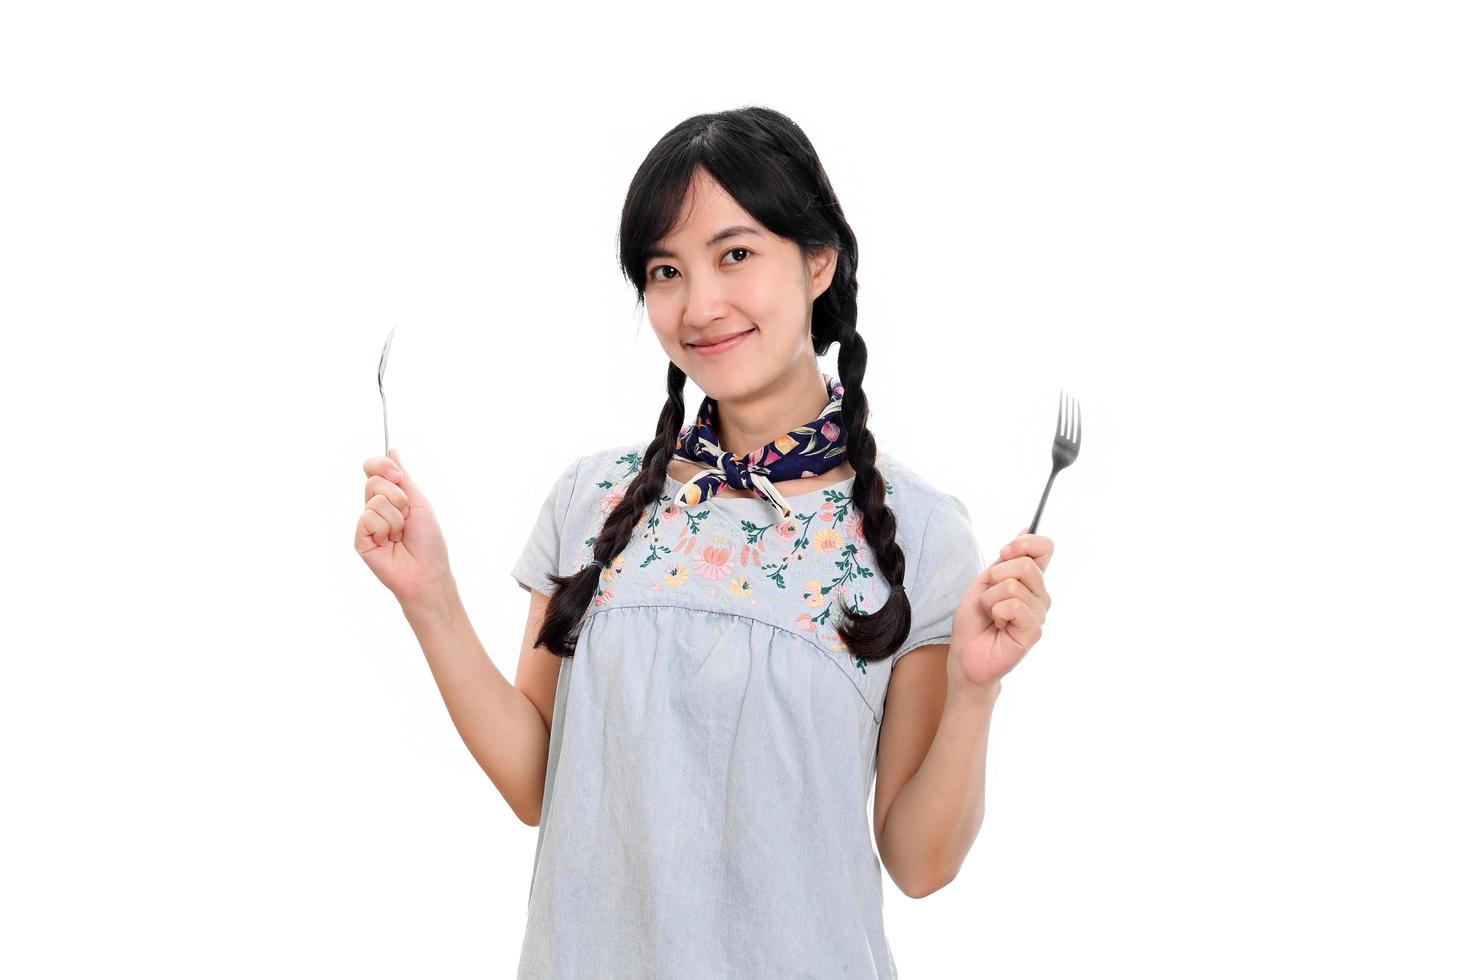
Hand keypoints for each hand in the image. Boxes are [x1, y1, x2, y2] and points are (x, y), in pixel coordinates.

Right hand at [355, 448, 454, 606]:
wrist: (427, 570)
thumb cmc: (428, 540)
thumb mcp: (419, 502)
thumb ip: (403, 476)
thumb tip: (392, 451)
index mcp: (390, 496)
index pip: (373, 468)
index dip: (383, 466)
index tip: (398, 477)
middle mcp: (376, 508)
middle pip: (373, 481)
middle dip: (397, 497)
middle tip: (407, 517)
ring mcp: (366, 524)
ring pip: (374, 501)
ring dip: (395, 518)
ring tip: (400, 535)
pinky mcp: (359, 539)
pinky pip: (368, 519)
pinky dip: (385, 530)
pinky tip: (388, 543)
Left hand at [948, 527, 1053, 689]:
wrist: (966, 654)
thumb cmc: (975, 620)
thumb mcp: (985, 582)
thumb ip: (1006, 559)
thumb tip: (1028, 528)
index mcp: (1031, 581)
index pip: (1045, 547)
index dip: (1024, 543)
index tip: (1003, 553)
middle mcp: (1040, 595)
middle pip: (1026, 565)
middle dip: (995, 578)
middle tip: (989, 598)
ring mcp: (1039, 614)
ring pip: (1013, 586)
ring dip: (990, 599)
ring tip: (992, 616)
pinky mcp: (1034, 631)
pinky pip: (1013, 606)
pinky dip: (996, 613)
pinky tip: (999, 626)